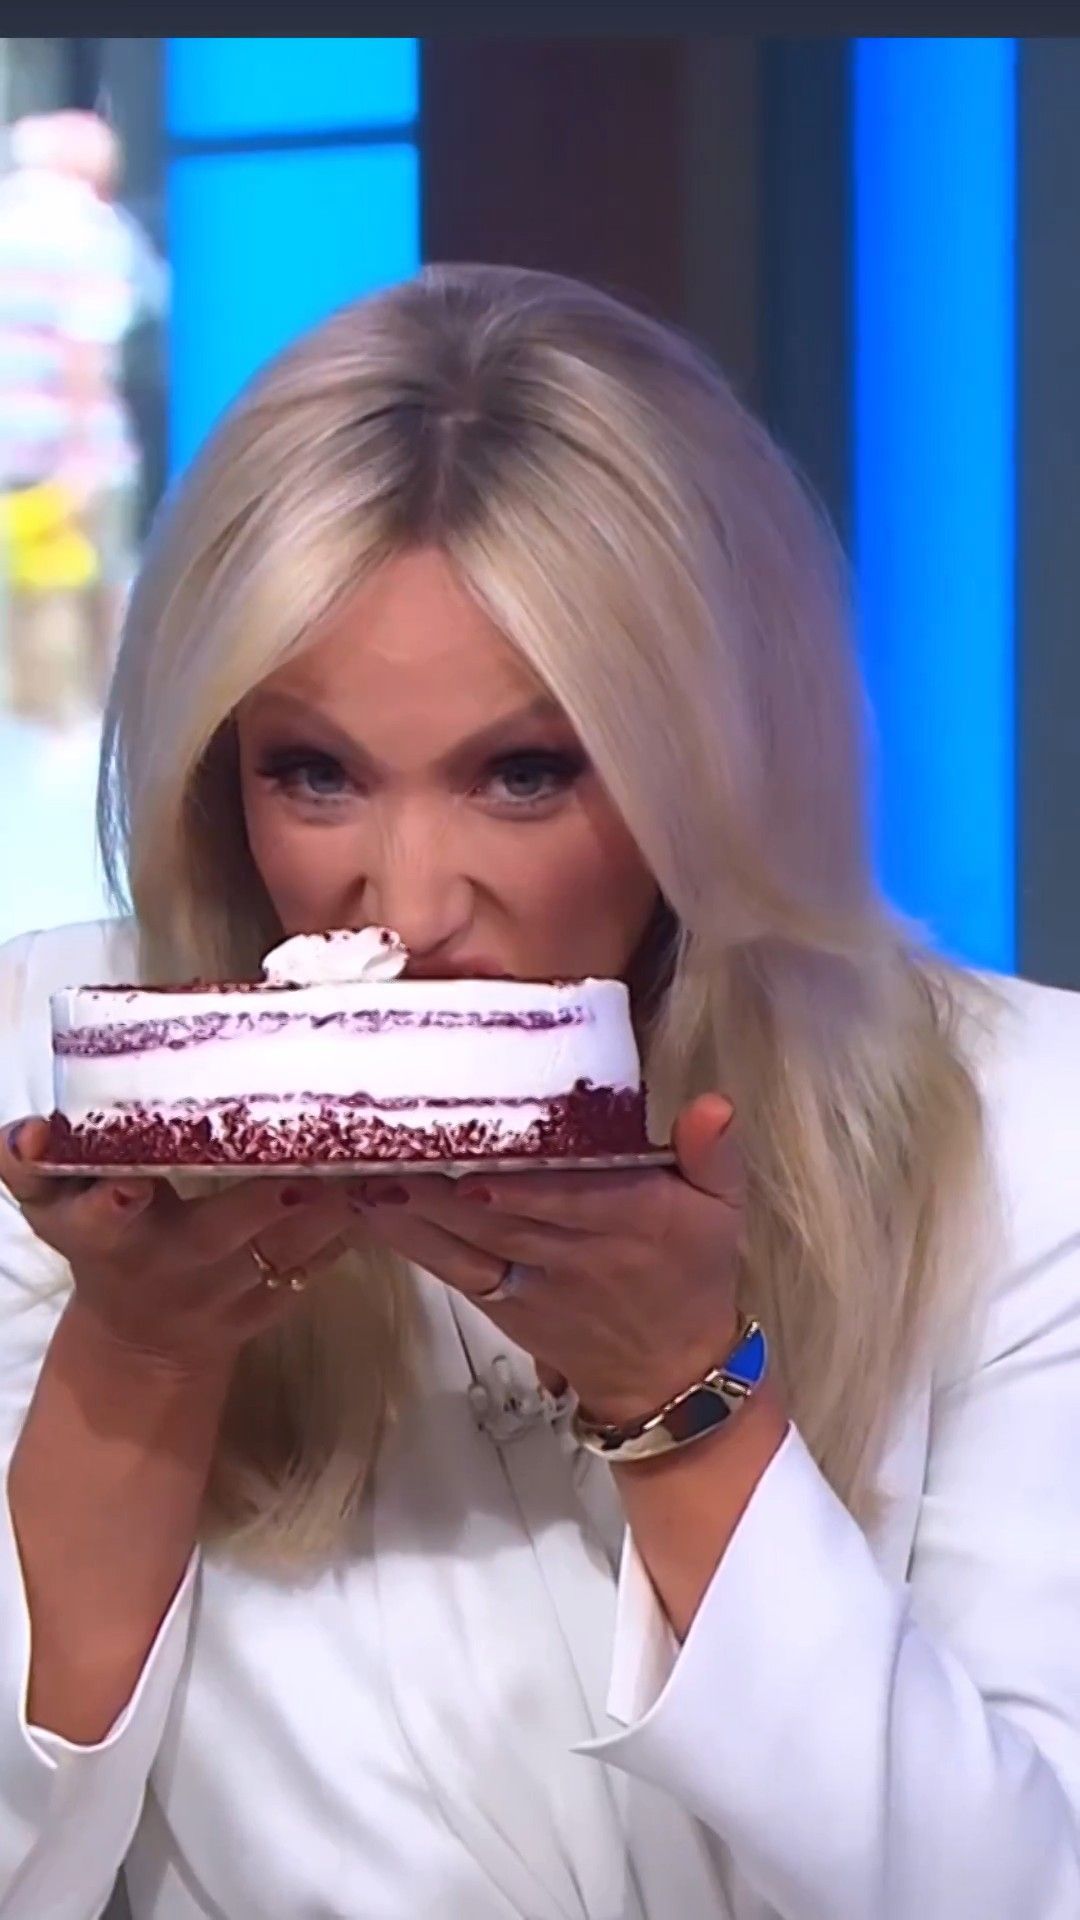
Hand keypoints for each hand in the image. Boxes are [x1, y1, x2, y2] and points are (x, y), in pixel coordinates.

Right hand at [0, 1118, 355, 1378]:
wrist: (141, 1339)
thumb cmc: (99, 1242)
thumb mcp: (52, 1207)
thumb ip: (30, 1164)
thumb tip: (27, 1131)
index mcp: (103, 1236)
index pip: (96, 1220)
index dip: (110, 1203)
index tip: (131, 1184)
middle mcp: (165, 1265)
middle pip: (216, 1233)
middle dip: (259, 1200)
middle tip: (305, 1154)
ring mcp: (222, 1291)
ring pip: (283, 1248)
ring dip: (328, 1207)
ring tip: (367, 1157)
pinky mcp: (267, 1305)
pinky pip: (314, 1267)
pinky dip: (348, 1229)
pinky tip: (379, 1188)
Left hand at [350, 1094, 742, 1425]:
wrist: (669, 1373)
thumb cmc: (691, 1271)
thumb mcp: (723, 1207)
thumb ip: (714, 1153)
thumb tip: (712, 1106)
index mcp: (632, 1222)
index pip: (573, 1203)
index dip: (522, 1189)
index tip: (476, 1165)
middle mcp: (575, 1254)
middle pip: (500, 1217)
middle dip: (441, 1180)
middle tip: (387, 1134)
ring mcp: (531, 1282)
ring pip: (466, 1241)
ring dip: (411, 1206)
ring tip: (360, 1164)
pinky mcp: (499, 1301)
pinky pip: (450, 1269)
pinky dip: (408, 1238)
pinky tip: (368, 1205)